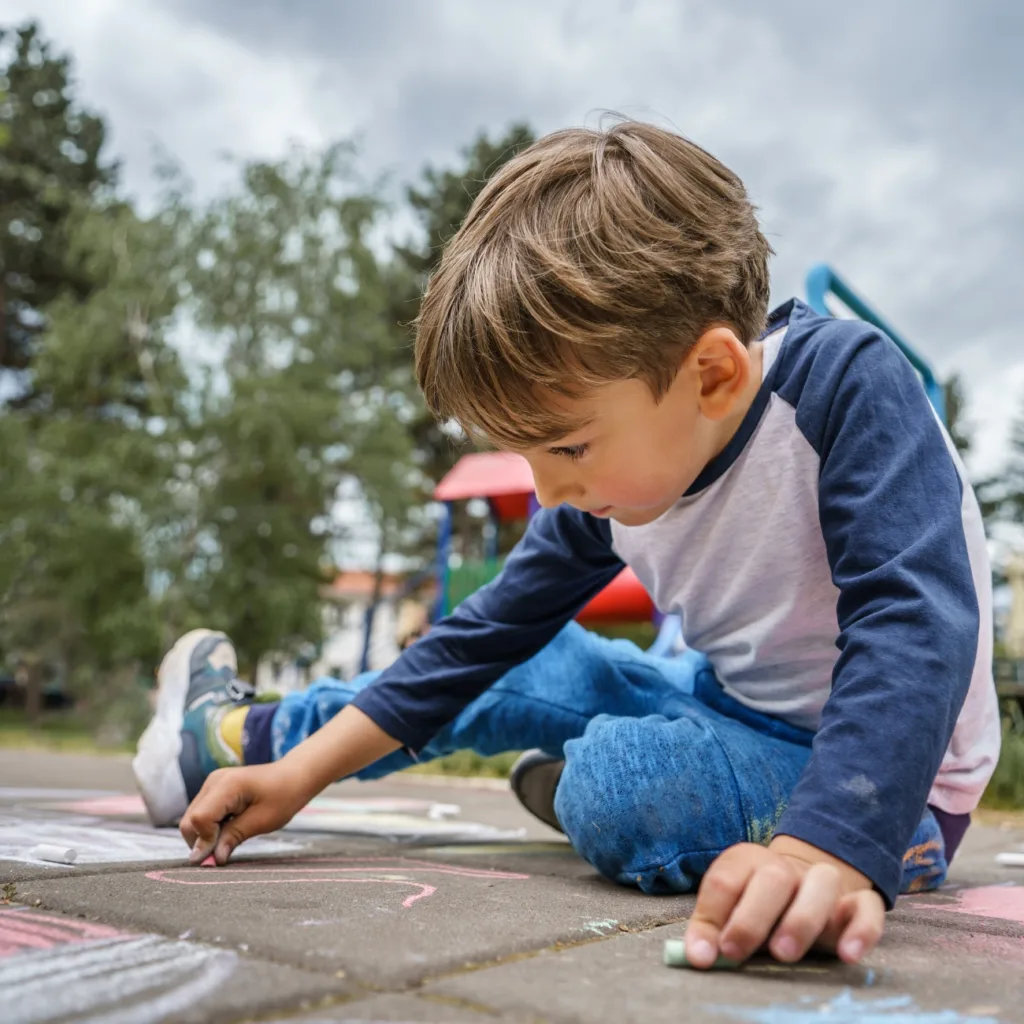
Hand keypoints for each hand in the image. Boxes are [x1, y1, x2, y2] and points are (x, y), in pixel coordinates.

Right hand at [179, 762, 308, 865]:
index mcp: (226, 785)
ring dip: (206, 835)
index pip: (199, 819)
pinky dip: (210, 827)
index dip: (205, 841)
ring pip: (192, 819)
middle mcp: (213, 781)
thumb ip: (233, 838)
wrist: (295, 776)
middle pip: (190, 820)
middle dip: (202, 841)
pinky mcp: (214, 789)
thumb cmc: (284, 796)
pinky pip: (202, 814)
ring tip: (232, 836)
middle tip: (225, 850)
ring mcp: (212, 783)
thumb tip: (211, 860)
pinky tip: (230, 827)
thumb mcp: (262, 821)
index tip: (219, 856)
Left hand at [684, 837, 884, 967]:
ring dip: (802, 918)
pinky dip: (861, 930)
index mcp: (747, 862)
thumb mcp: (730, 912)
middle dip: (752, 916)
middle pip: (772, 878)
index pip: (725, 879)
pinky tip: (847, 955)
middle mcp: (785, 867)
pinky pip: (867, 908)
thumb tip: (698, 956)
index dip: (712, 914)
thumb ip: (712, 930)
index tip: (707, 953)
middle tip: (735, 952)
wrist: (806, 884)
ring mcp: (823, 882)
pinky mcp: (858, 903)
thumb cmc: (758, 906)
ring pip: (821, 883)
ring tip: (783, 953)